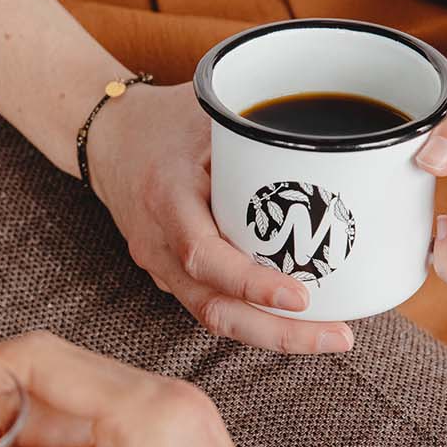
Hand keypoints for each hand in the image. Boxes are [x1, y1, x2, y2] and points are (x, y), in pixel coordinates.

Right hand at [87, 84, 353, 352]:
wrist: (108, 139)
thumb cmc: (163, 120)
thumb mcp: (209, 110)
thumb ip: (259, 131)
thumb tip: (333, 143)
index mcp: (167, 197)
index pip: (204, 256)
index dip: (252, 284)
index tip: (301, 297)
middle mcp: (157, 242)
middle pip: (213, 308)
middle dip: (277, 333)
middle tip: (337, 337)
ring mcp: (158, 264)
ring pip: (213, 315)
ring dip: (270, 334)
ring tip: (327, 336)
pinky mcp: (168, 274)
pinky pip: (210, 304)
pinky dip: (251, 317)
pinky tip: (293, 319)